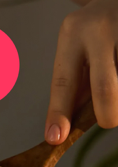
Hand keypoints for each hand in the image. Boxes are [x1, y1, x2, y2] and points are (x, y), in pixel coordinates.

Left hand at [45, 0, 117, 144]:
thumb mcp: (76, 52)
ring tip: (115, 77)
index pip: (64, 81)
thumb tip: (63, 131)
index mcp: (72, 34)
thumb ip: (74, 88)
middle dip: (107, 115)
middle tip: (107, 121)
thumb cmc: (96, 34)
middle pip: (105, 89)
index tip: (55, 138)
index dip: (58, 112)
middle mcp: (99, 29)